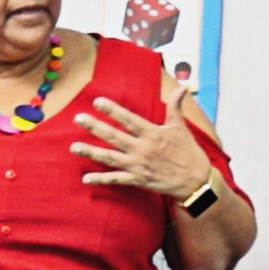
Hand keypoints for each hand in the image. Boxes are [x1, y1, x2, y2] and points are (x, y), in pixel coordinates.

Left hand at [70, 83, 211, 196]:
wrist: (195, 181)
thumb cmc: (188, 152)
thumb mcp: (181, 128)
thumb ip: (176, 107)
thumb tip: (183, 87)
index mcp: (152, 133)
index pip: (128, 119)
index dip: (112, 110)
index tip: (97, 101)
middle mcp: (142, 149)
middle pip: (114, 136)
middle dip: (94, 127)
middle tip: (78, 118)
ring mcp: (138, 165)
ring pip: (110, 158)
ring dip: (90, 152)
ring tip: (73, 147)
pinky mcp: (138, 180)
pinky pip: (116, 179)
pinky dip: (101, 179)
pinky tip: (86, 178)